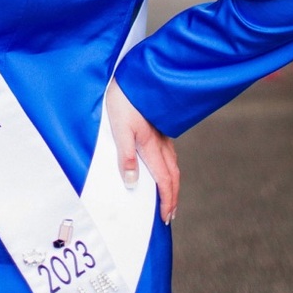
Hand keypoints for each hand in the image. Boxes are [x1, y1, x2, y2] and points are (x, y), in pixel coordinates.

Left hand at [105, 81, 179, 222]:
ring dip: (172, 182)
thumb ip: (126, 156)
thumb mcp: (119, 128)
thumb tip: (132, 184)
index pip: (164, 180)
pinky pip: (169, 152)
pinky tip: (164, 164)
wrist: (137, 75)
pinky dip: (169, 166)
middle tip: (170, 213)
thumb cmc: (124, 100)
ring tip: (169, 194)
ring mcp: (163, 133)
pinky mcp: (161, 125)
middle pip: (172, 175)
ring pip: (172, 163)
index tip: (167, 217)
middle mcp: (162, 142)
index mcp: (152, 146)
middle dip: (173, 196)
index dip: (167, 201)